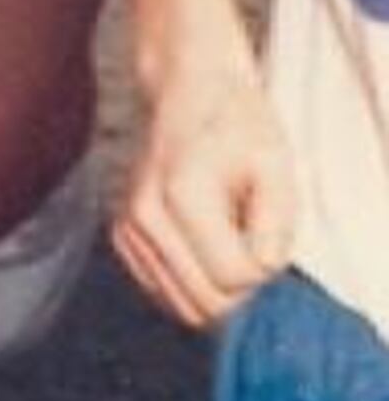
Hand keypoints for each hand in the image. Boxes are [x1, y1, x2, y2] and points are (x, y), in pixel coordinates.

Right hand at [114, 53, 297, 330]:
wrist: (191, 94)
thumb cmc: (239, 127)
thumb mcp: (278, 165)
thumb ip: (278, 225)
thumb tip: (261, 272)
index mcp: (183, 193)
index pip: (233, 278)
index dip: (265, 265)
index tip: (268, 230)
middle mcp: (144, 216)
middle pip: (206, 303)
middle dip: (242, 286)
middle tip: (253, 240)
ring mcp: (128, 230)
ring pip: (184, 306)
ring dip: (217, 286)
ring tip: (228, 239)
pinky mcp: (123, 240)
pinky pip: (166, 294)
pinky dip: (193, 281)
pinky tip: (203, 243)